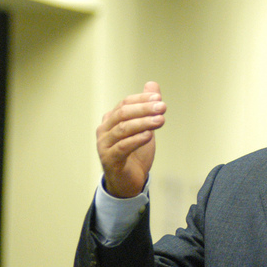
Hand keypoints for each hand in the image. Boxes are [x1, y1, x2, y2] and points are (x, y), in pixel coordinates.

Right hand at [96, 82, 165, 197]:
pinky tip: (149, 135)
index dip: (141, 99)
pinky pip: (122, 147)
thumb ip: (147, 108)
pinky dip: (136, 140)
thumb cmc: (135, 154)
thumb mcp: (145, 128)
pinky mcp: (109, 160)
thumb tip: (152, 85)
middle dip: (144, 109)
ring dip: (143, 123)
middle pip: (123, 114)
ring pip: (123, 129)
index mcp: (111, 120)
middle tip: (162, 107)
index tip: (158, 98)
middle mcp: (105, 131)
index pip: (125, 104)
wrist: (129, 182)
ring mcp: (104, 145)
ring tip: (160, 120)